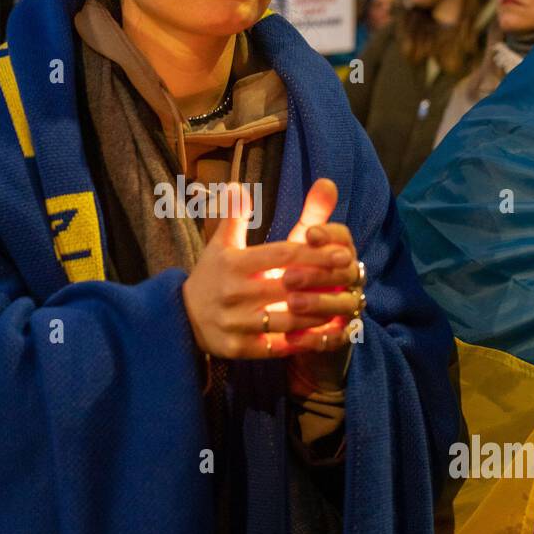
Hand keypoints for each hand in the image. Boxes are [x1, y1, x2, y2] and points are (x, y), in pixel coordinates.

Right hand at [182, 183, 356, 359]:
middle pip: (290, 286)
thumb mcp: (219, 245)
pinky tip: (328, 334)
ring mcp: (236, 323)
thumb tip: (238, 185)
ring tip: (346, 305)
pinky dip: (306, 342)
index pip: (282, 255)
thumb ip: (233, 215)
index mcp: (233, 264)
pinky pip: (279, 347)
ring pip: (289, 319)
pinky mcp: (239, 348)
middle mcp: (234, 293)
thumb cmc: (210, 277)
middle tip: (353, 276)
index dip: (314, 253)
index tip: (341, 252)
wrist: (180, 319)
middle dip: (324, 281)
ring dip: (320, 313)